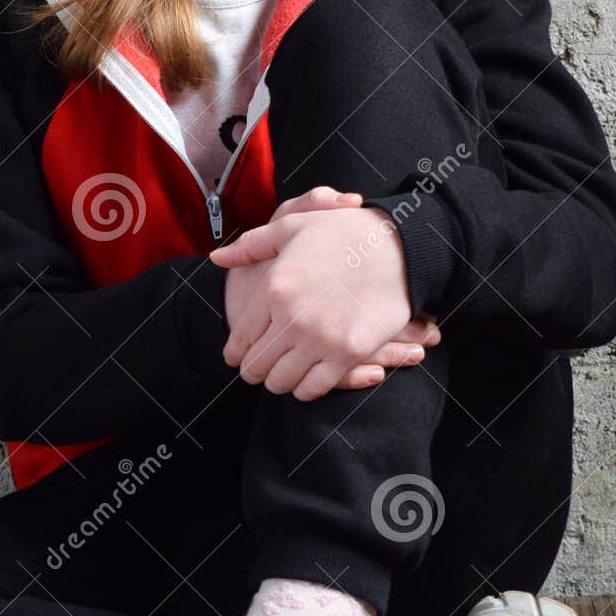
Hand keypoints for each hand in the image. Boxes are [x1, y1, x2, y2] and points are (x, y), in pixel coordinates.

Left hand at [209, 186, 441, 400]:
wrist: (399, 245)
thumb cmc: (342, 233)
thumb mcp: (291, 227)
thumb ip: (250, 246)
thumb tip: (217, 258)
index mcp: (273, 288)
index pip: (240, 341)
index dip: (236, 354)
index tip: (238, 357)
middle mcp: (292, 318)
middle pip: (256, 368)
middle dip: (255, 370)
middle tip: (262, 367)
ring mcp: (321, 338)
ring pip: (282, 383)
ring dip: (280, 380)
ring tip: (285, 371)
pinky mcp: (349, 353)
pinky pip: (314, 388)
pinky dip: (306, 387)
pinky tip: (308, 376)